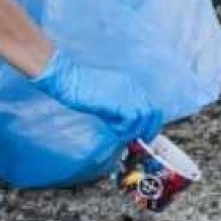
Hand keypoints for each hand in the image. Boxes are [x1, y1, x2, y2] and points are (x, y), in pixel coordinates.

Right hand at [31, 51, 160, 142]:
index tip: (143, 135)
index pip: (152, 107)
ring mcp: (127, 93)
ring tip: (120, 136)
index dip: (150, 124)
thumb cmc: (79, 87)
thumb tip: (122, 125)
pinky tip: (112, 129)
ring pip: (144, 118)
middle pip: (154, 113)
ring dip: (133, 131)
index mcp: (130, 85)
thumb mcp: (104, 95)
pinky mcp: (119, 101)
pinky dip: (124, 128)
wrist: (67, 78)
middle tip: (137, 141)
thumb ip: (116, 107)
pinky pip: (131, 120)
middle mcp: (133, 87)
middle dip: (148, 130)